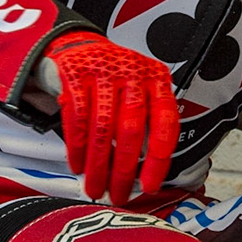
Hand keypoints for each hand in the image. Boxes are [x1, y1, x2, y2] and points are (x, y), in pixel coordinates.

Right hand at [38, 32, 179, 204]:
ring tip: (95, 187)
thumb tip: (146, 176)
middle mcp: (133, 73)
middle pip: (131, 130)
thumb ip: (148, 124)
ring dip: (98, 165)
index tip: (150, 186)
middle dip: (124, 170)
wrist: (79, 46)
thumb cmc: (115, 78)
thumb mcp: (140, 91)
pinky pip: (77, 118)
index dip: (159, 158)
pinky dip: (77, 147)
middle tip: (117, 195)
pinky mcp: (75, 75)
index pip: (166, 122)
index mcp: (156, 80)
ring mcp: (103, 72)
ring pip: (103, 128)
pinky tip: (78, 165)